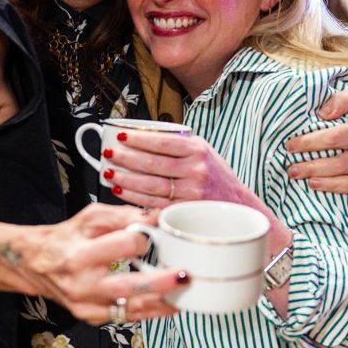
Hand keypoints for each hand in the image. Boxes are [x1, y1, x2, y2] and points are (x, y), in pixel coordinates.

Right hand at [20, 203, 185, 324]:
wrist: (36, 265)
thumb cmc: (67, 237)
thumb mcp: (90, 218)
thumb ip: (124, 216)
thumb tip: (158, 216)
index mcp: (79, 254)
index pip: (121, 246)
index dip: (142, 239)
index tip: (152, 236)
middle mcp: (81, 284)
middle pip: (126, 287)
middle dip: (159, 283)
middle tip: (185, 276)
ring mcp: (86, 305)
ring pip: (129, 309)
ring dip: (160, 303)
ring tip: (184, 295)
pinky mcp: (90, 317)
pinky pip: (125, 318)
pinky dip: (148, 312)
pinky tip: (166, 305)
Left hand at [102, 130, 254, 210]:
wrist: (237, 205)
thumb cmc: (217, 177)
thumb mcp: (205, 152)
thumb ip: (180, 144)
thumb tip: (146, 137)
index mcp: (198, 151)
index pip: (163, 142)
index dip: (139, 139)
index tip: (122, 136)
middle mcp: (196, 171)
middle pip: (153, 164)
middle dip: (126, 159)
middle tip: (110, 154)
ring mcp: (190, 193)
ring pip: (150, 186)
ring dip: (126, 179)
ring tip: (110, 172)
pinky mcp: (184, 211)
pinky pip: (154, 203)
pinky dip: (134, 197)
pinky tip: (122, 190)